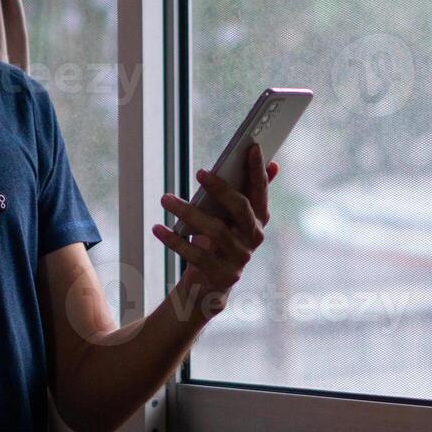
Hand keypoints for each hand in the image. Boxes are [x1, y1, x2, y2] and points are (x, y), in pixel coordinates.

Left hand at [153, 143, 279, 319]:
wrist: (209, 285)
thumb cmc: (218, 241)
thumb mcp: (231, 217)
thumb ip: (247, 193)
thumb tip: (273, 166)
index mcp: (259, 220)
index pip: (260, 191)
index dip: (258, 170)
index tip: (252, 147)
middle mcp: (254, 238)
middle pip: (241, 208)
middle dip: (221, 188)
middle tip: (200, 172)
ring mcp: (239, 258)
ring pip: (215, 230)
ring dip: (187, 212)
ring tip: (165, 199)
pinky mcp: (221, 274)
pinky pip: (195, 254)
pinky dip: (174, 240)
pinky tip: (158, 228)